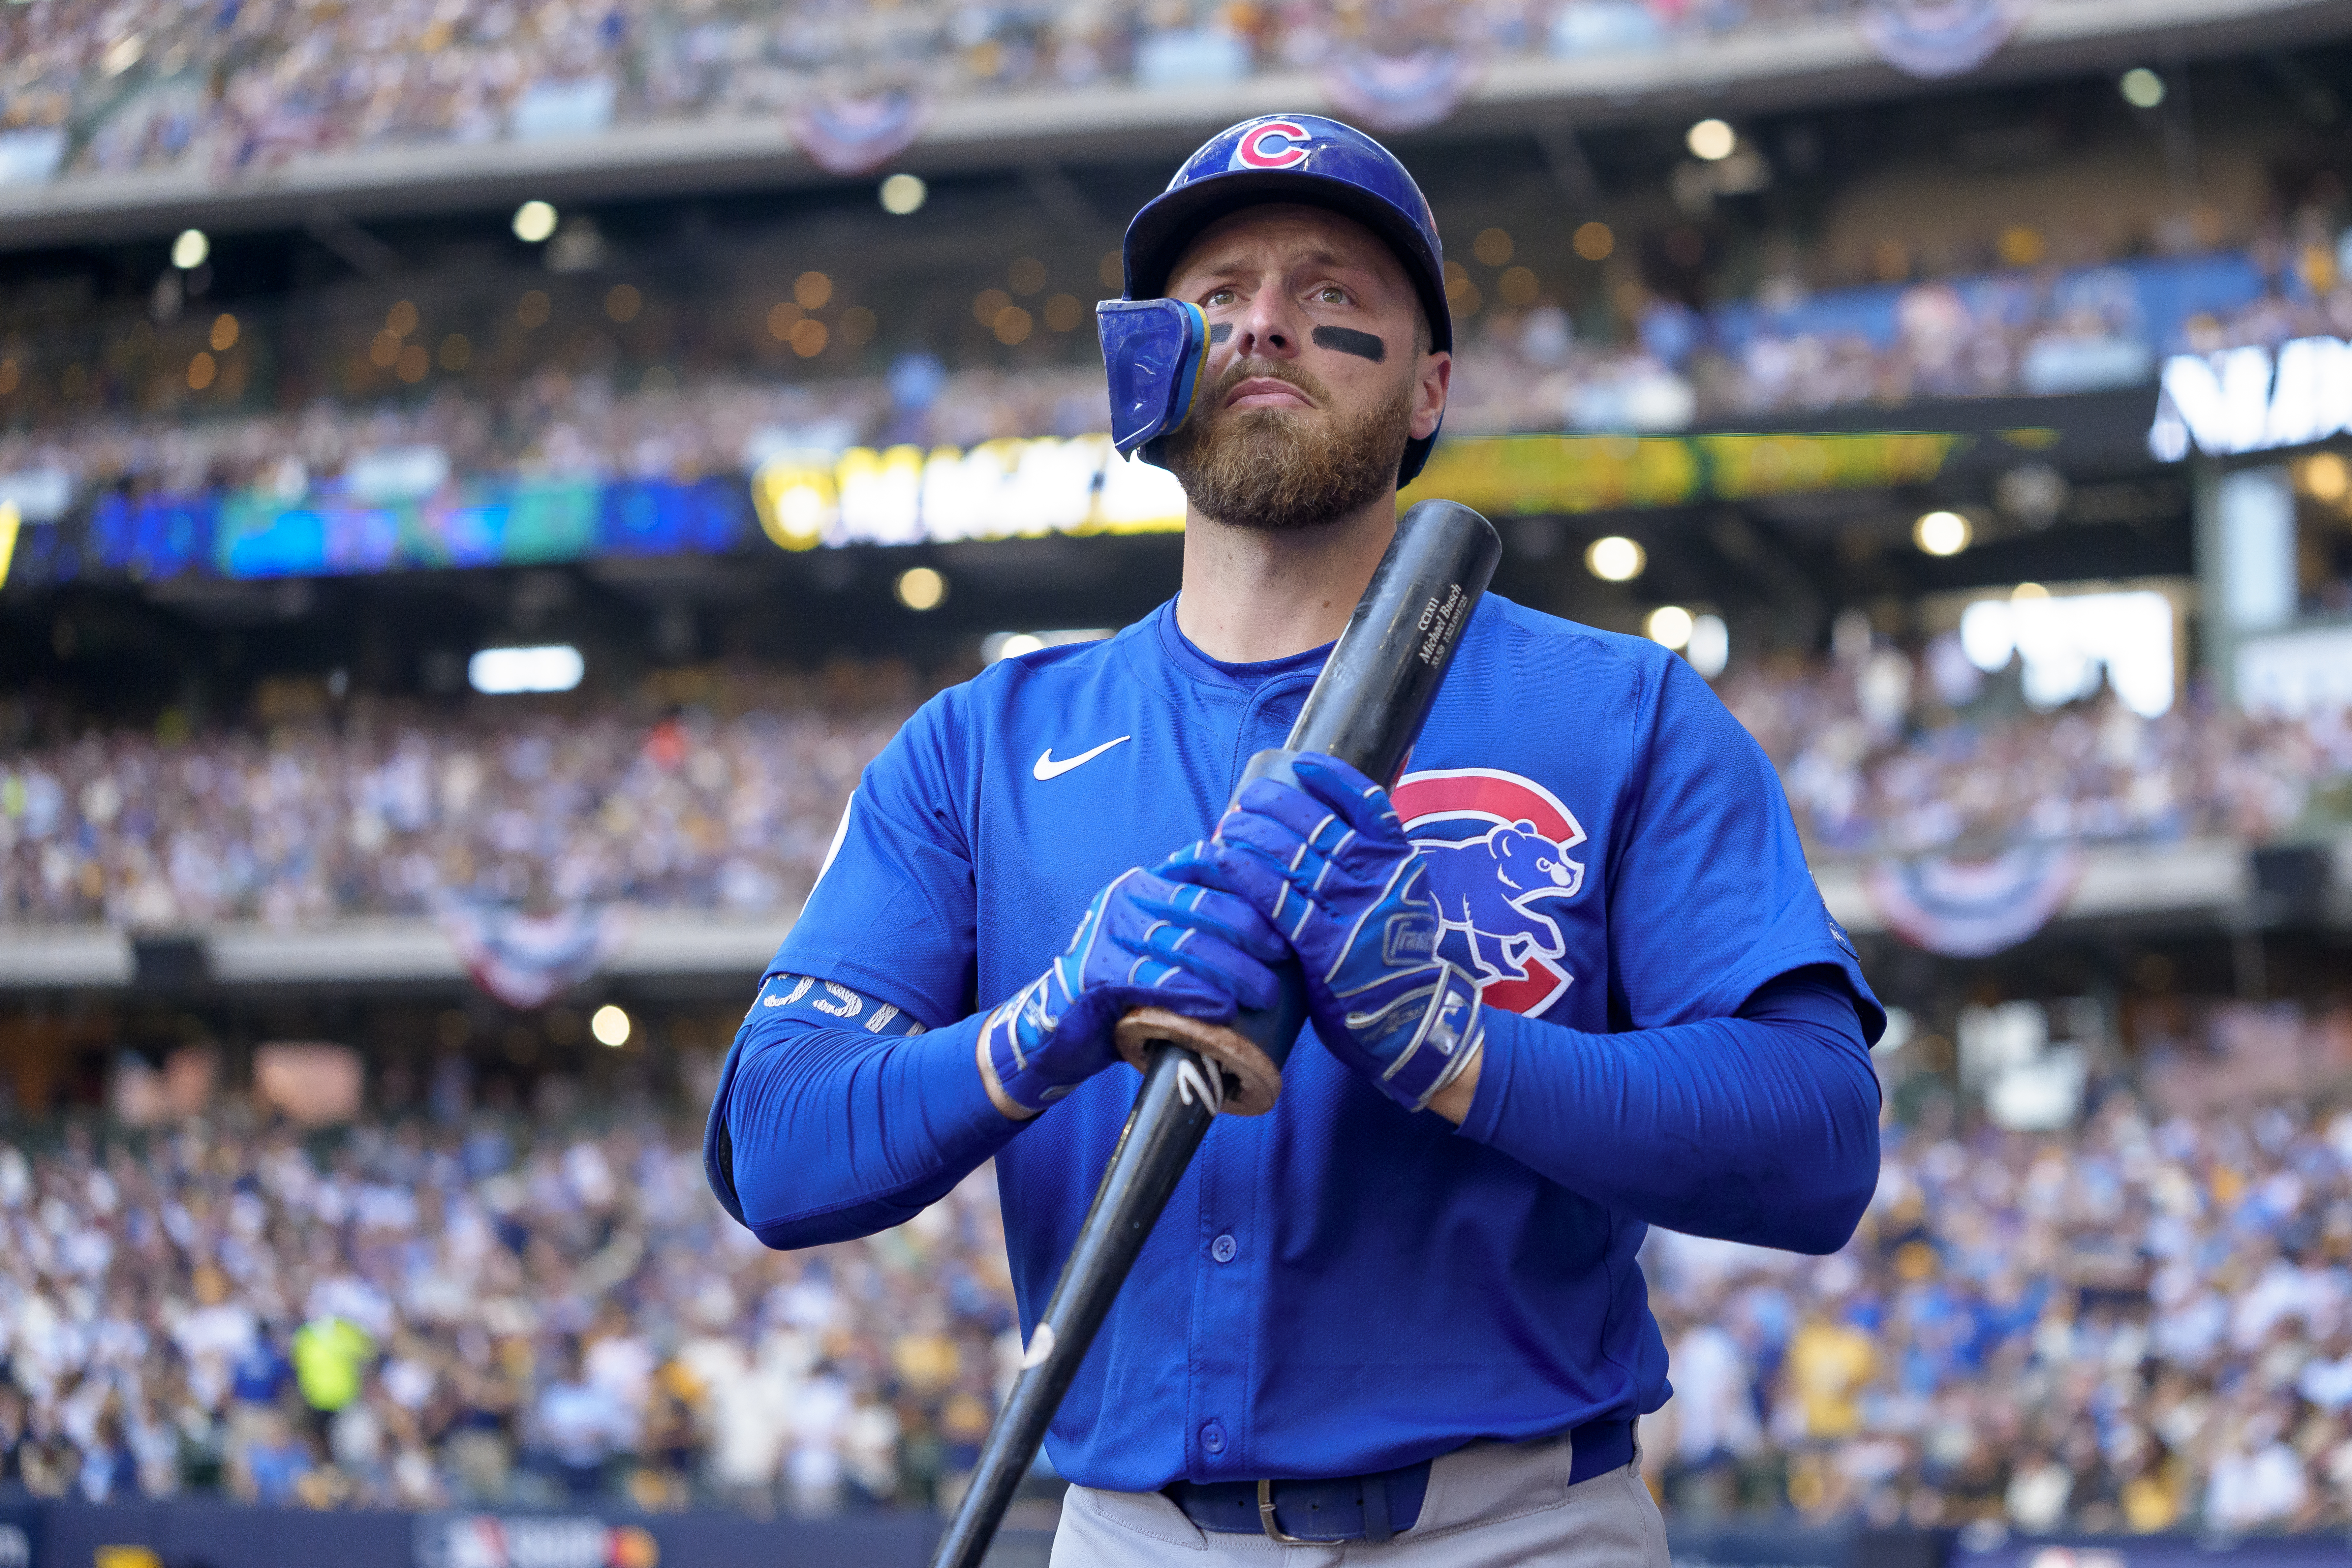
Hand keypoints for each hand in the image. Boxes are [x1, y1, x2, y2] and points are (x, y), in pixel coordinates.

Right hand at [980, 851, 1288, 1117]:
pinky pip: (1155, 981)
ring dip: (1232, 971)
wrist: (1058, 1030)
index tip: (1284, 912)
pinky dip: (1194, 996)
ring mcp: (1106, 934)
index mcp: (1144, 884)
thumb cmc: (1123, 989)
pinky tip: (1222, 1010)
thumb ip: (1195, 927)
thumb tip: (1270, 925)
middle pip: (1201, 908)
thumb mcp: (1158, 945)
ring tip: (1266, 994)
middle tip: (1285, 958)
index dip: (1246, 886)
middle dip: (1250, 932)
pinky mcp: (1095, 973)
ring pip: (1183, 945)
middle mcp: (1123, 899)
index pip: (1201, 866)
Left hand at [1207, 754, 1484, 1112]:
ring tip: (1231, 823)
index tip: (1300, 765)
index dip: (1331, 778)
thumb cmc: (1395, 957)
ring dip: (1254, 834)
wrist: (1412, 1020)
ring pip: (1295, 857)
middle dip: (1277, 804)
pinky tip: (1225, 860)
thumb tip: (1338, 820)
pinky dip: (1248, 876)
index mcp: (1399, 862)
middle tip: (1249, 799)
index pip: (1367, 803)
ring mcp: (1353, 913)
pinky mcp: (1325, 948)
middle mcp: (1378, 880)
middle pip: (1319, 826)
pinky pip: (1279, 902)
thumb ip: (1375, 862)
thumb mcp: (1400, 897)